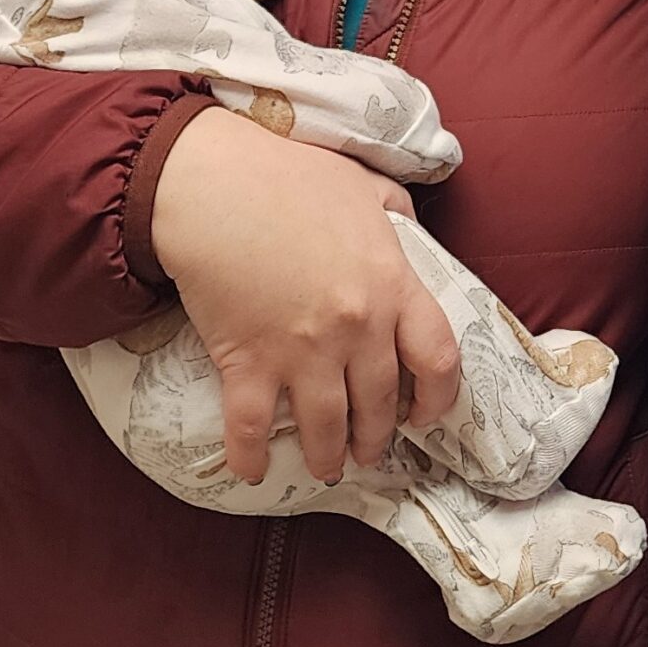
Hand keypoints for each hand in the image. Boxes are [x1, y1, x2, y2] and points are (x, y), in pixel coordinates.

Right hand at [149, 106, 460, 483]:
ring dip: (328, 456)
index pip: (438, 357)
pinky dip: (250, 457)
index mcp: (392, 284)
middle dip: (376, 436)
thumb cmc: (284, 174)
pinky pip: (252, 427)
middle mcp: (358, 327)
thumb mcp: (361, 181)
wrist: (209, 184)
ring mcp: (303, 350)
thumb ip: (394, 211)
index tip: (425, 414)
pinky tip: (250, 471)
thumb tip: (408, 229)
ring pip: (327, 427)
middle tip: (368, 448)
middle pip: (381, 403)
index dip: (439, 397)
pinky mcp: (248, 362)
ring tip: (325, 465)